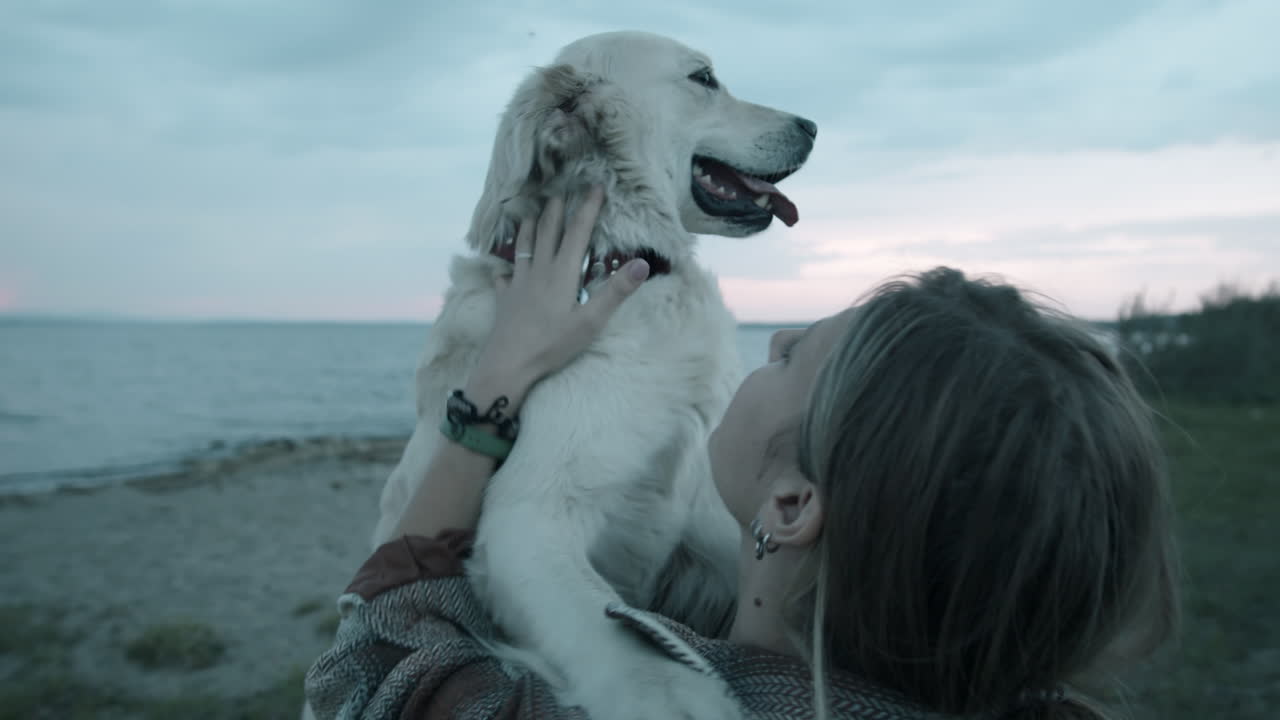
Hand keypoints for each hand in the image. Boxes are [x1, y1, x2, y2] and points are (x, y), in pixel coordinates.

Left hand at [468, 187, 649, 412]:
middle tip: (559, 192)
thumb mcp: (591, 321)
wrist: (509, 363)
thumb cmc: (552, 344)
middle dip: (555, 210)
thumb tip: (642, 264)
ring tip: (530, 214)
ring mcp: (518, 283)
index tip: (595, 187)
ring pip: (524, 248)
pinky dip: (505, 269)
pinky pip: (504, 277)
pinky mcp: (504, 299)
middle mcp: (539, 271)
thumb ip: (616, 292)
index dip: (587, 208)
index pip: (577, 232)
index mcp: (562, 273)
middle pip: (548, 233)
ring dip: (529, 228)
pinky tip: (503, 270)